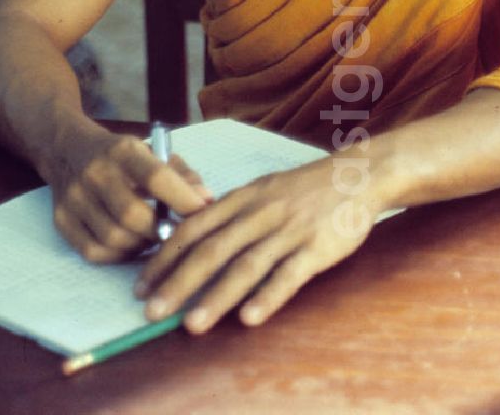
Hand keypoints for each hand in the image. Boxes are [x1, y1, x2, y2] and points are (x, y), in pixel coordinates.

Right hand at [45, 124, 212, 262]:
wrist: (67, 148)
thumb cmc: (120, 155)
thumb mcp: (151, 152)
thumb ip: (181, 174)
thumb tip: (207, 201)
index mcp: (122, 150)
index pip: (157, 177)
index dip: (182, 199)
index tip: (202, 212)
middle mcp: (95, 172)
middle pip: (132, 214)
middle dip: (160, 231)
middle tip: (176, 235)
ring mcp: (74, 197)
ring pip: (113, 237)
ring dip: (141, 246)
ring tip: (154, 239)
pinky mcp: (61, 220)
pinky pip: (93, 252)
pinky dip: (118, 256)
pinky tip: (131, 246)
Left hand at [133, 155, 378, 331]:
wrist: (357, 175)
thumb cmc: (304, 188)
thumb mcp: (263, 189)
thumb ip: (231, 212)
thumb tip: (191, 238)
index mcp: (244, 197)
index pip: (194, 226)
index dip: (165, 256)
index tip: (142, 284)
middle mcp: (261, 212)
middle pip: (213, 249)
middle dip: (179, 282)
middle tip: (152, 312)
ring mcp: (289, 230)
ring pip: (247, 265)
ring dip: (217, 296)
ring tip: (192, 324)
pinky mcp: (316, 247)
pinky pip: (289, 274)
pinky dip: (268, 296)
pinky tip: (250, 317)